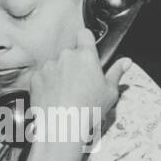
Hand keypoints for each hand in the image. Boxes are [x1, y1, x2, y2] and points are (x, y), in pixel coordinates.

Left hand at [27, 29, 131, 151]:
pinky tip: (52, 97)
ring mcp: (48, 67)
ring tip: (64, 93)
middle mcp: (65, 57)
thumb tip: (126, 62)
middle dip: (73, 64)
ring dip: (58, 74)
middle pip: (69, 54)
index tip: (87, 49)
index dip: (85, 41)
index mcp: (86, 56)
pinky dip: (45, 83)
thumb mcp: (110, 92)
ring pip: (54, 65)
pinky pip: (41, 76)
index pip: (84, 35)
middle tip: (78, 83)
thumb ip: (116, 73)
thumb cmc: (89, 109)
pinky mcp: (35, 78)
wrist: (61, 126)